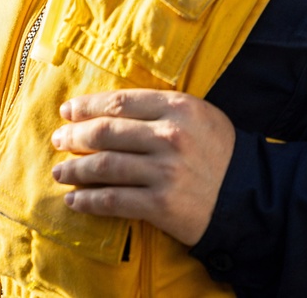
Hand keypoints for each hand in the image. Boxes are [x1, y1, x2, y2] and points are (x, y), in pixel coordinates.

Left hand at [51, 89, 235, 246]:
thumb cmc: (219, 151)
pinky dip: (90, 201)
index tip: (68, 110)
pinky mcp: (162, 205)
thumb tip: (110, 108)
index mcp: (177, 106)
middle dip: (75, 136)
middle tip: (58, 140)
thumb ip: (159, 107)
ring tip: (60, 172)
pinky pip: (115, 200)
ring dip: (76, 169)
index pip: (119, 102)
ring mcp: (165, 171)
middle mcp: (169, 136)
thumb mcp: (197, 114)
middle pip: (107, 132)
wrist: (248, 196)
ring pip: (106, 166)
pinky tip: (75, 201)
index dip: (87, 106)